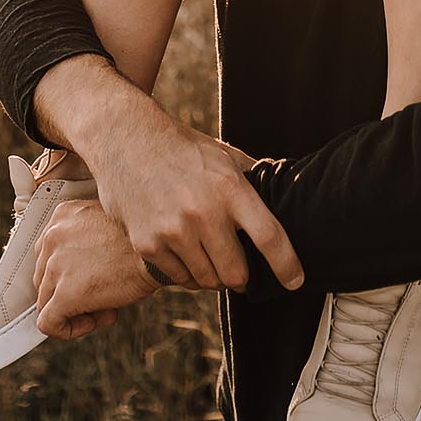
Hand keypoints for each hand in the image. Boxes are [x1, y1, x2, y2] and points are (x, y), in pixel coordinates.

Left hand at [34, 201, 156, 339]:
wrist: (162, 251)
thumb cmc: (144, 240)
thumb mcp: (109, 226)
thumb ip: (87, 242)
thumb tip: (81, 274)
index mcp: (63, 216)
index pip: (48, 255)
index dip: (69, 275)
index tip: (94, 279)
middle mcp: (53, 237)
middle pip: (45, 279)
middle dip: (69, 294)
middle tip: (102, 297)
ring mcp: (55, 265)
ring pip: (46, 302)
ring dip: (72, 311)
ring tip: (104, 307)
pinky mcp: (64, 293)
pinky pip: (49, 324)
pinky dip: (67, 330)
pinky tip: (94, 322)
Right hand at [92, 107, 303, 295]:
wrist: (125, 139)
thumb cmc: (181, 147)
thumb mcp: (222, 155)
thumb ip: (252, 180)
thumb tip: (281, 195)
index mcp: (229, 188)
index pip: (269, 237)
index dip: (287, 264)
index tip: (294, 280)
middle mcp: (204, 212)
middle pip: (237, 273)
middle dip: (242, 275)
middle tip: (237, 266)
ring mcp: (174, 231)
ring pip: (208, 280)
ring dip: (213, 275)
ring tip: (207, 254)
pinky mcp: (148, 244)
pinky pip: (179, 278)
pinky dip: (186, 272)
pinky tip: (183, 251)